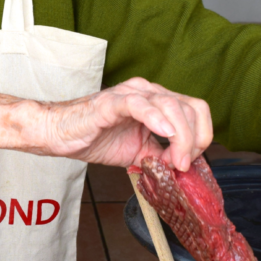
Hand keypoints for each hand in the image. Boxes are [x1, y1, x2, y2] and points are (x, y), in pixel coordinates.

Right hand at [40, 77, 213, 169]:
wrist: (59, 134)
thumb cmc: (94, 137)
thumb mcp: (139, 152)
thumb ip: (162, 155)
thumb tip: (183, 169)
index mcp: (156, 101)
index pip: (195, 110)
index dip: (201, 137)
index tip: (189, 162)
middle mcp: (148, 92)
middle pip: (190, 107)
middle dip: (194, 140)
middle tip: (182, 165)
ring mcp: (130, 94)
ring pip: (171, 106)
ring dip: (180, 137)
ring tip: (172, 161)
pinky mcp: (111, 102)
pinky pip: (139, 105)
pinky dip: (156, 118)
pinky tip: (163, 132)